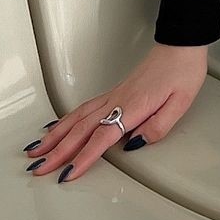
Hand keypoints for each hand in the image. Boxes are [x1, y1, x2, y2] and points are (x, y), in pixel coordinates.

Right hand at [22, 42, 208, 182]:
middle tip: (38, 168)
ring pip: (76, 118)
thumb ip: (158, 126)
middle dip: (58, 152)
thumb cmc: (182, 71)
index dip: (84, 158)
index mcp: (133, 106)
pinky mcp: (114, 92)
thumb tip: (135, 144)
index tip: (68, 174)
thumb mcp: (181, 102)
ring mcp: (113, 95)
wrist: (180, 44)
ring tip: (36, 150)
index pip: (102, 138)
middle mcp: (117, 101)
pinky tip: (55, 125)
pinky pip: (83, 108)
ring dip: (55, 136)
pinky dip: (65, 119)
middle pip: (81, 129)